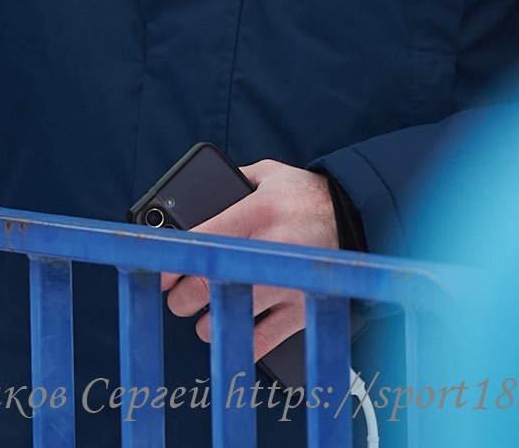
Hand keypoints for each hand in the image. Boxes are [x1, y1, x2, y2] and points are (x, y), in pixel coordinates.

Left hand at [159, 161, 337, 362]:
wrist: (360, 218)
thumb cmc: (305, 195)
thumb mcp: (268, 175)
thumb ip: (231, 181)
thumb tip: (189, 196)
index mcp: (256, 213)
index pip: (200, 244)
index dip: (170, 264)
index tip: (158, 274)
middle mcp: (272, 249)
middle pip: (208, 285)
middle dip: (182, 298)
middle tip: (178, 297)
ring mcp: (289, 283)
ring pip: (230, 316)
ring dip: (207, 322)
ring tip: (202, 315)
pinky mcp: (304, 308)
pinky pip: (264, 340)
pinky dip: (241, 342)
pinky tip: (231, 333)